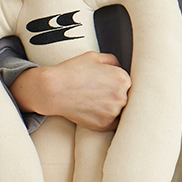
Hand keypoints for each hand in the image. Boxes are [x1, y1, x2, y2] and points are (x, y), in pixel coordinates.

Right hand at [10, 51, 130, 131]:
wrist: (53, 90)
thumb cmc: (72, 71)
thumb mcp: (94, 57)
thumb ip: (113, 61)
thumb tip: (120, 68)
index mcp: (123, 79)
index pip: (128, 82)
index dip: (117, 82)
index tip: (107, 83)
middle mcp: (122, 97)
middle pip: (126, 97)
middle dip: (115, 95)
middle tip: (99, 92)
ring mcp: (113, 113)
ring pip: (119, 110)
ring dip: (110, 107)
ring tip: (93, 100)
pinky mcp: (105, 125)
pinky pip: (111, 122)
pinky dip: (105, 117)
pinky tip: (93, 109)